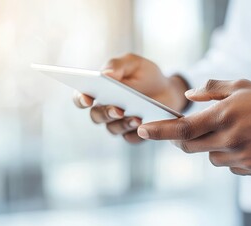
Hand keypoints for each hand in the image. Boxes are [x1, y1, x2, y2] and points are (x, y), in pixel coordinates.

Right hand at [73, 53, 188, 143]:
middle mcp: (105, 109)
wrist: (169, 90)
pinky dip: (136, 133)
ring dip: (123, 124)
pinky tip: (144, 125)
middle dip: (106, 113)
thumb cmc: (146, 75)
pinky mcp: (134, 134)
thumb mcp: (133, 64)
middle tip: (117, 109)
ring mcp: (119, 124)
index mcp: (99, 91)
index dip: (81, 99)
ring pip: (113, 128)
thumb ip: (117, 66)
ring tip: (137, 117)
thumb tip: (105, 74)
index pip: (81, 97)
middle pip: (97, 116)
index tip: (87, 99)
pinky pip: (131, 137)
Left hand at [137, 79, 250, 175]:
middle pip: (188, 147)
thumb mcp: (242, 86)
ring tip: (230, 133)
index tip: (143, 130)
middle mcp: (229, 140)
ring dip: (210, 146)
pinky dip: (228, 155)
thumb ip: (212, 88)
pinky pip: (227, 165)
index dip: (159, 131)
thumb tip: (188, 95)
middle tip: (183, 130)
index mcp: (224, 116)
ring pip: (209, 157)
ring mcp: (240, 157)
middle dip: (180, 140)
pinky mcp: (250, 169)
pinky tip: (243, 143)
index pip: (182, 129)